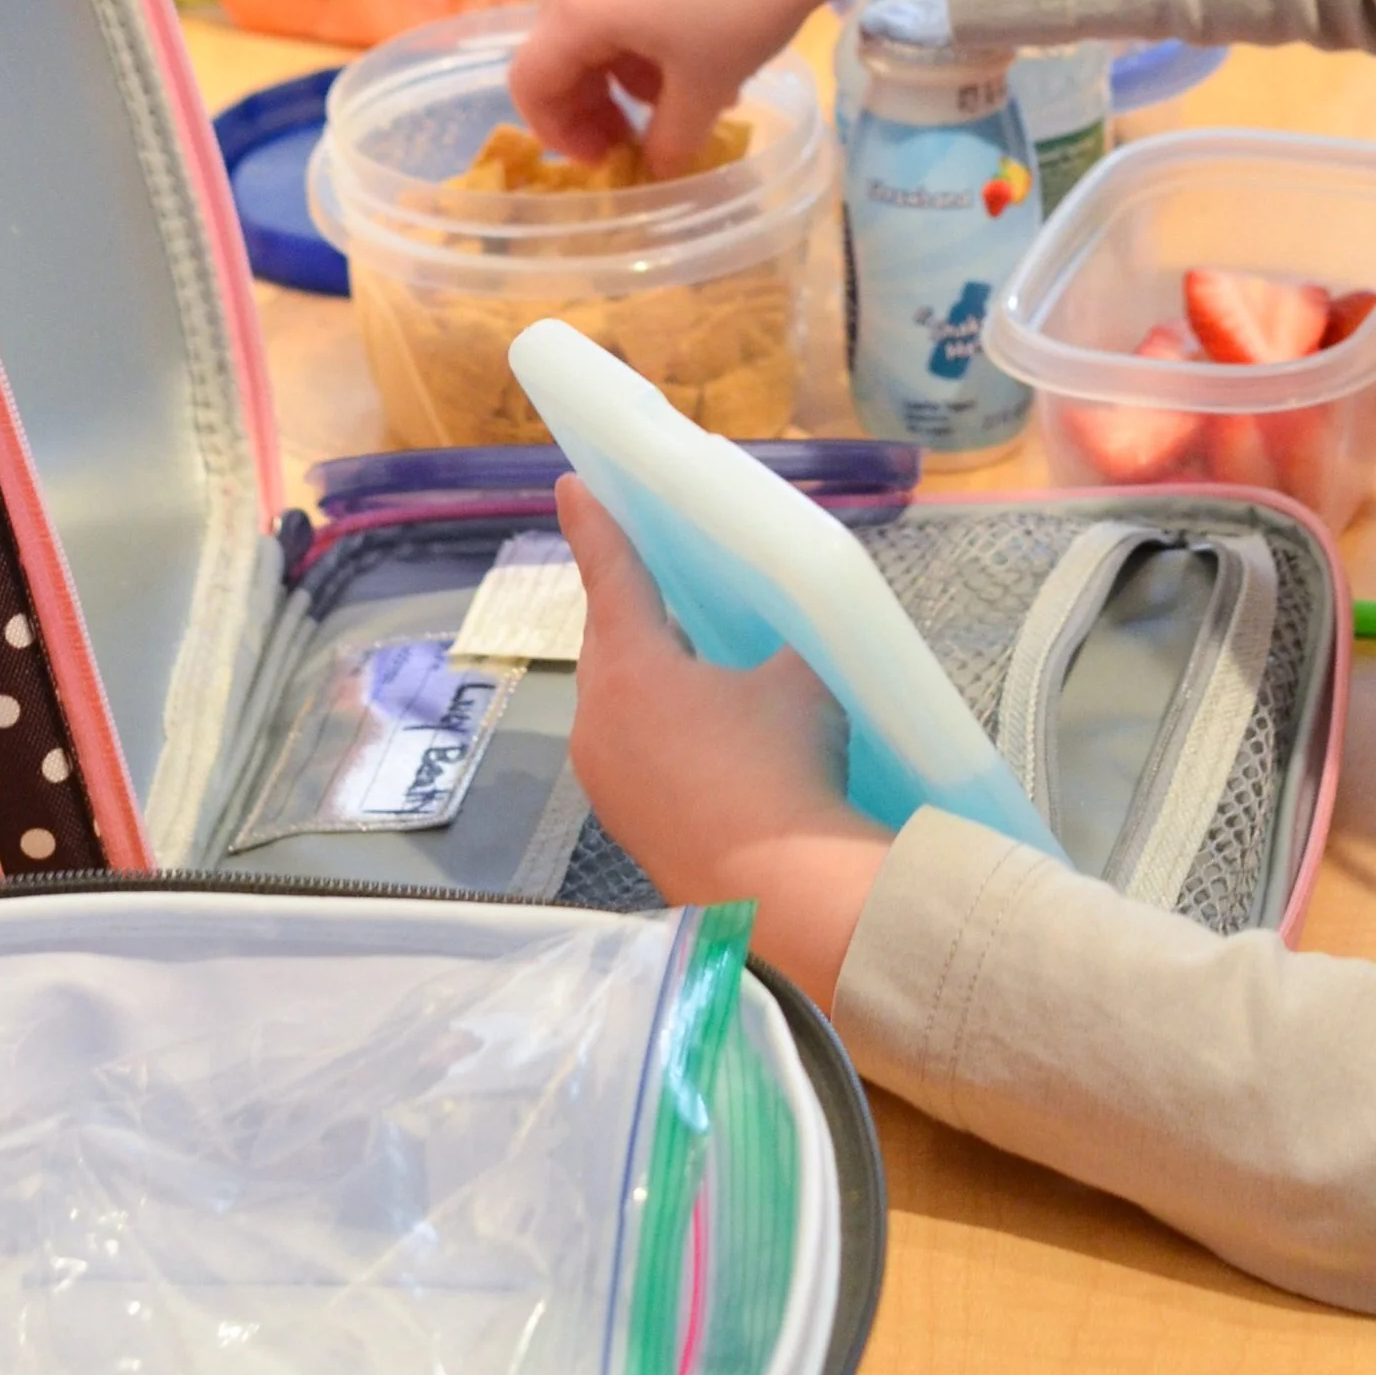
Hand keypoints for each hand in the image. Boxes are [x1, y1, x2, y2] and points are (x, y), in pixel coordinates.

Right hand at [510, 0, 940, 176]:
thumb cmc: (744, 9)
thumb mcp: (706, 88)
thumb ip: (670, 139)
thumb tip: (657, 167)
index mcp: (578, 7)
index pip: (531, 81)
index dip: (558, 131)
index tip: (604, 158)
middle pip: (561, 46)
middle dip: (597, 102)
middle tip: (639, 137)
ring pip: (597, 17)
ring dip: (627, 69)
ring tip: (688, 96)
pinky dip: (645, 28)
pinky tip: (700, 48)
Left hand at [560, 476, 890, 1007]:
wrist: (779, 891)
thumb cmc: (783, 765)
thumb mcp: (803, 679)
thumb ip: (783, 646)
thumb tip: (783, 650)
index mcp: (631, 668)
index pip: (611, 576)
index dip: (595, 525)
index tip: (573, 483)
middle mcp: (599, 719)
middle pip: (608, 640)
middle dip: (630, 604)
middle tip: (654, 568)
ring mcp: (605, 778)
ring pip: (617, 700)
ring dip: (646, 670)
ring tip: (689, 651)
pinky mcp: (626, 822)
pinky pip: (630, 747)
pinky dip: (657, 722)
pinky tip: (702, 731)